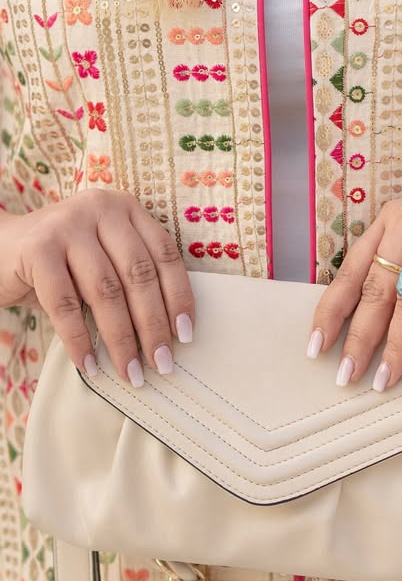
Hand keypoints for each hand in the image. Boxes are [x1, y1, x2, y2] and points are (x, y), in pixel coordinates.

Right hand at [0, 190, 195, 385]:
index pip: (165, 255)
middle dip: (152, 325)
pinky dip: (79, 339)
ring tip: (129, 371)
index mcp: (127, 209)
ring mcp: (69, 225)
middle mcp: (102, 209)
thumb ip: (130, 281)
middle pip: (139, 275)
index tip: (185, 335)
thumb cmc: (60, 263)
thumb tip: (167, 334)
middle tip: (161, 364)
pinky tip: (90, 364)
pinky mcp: (38, 249)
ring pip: (106, 291)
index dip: (178, 297)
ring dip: (121, 339)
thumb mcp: (102, 261)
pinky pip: (66, 304)